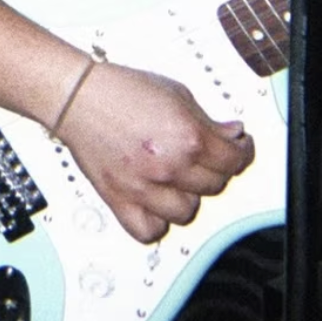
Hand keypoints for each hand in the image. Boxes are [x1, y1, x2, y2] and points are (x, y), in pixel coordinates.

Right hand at [55, 62, 254, 244]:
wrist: (77, 96)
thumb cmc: (119, 90)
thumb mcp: (176, 93)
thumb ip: (208, 119)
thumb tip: (232, 135)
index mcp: (187, 137)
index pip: (234, 160)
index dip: (243, 152)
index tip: (239, 149)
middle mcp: (168, 166)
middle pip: (215, 186)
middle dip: (216, 169)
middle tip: (207, 157)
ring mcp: (143, 187)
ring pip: (188, 212)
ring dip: (189, 196)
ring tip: (181, 180)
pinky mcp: (120, 201)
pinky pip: (149, 230)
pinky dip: (157, 222)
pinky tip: (158, 203)